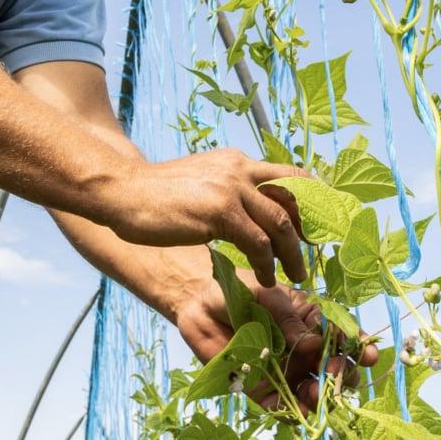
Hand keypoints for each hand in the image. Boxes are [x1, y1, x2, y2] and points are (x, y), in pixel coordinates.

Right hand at [97, 149, 310, 283]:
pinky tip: (265, 278)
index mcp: (236, 161)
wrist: (122, 191)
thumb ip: (227, 189)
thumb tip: (250, 209)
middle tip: (315, 251)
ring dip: (293, 253)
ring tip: (297, 274)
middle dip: (310, 227)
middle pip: (295, 196)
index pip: (289, 175)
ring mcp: (231, 188)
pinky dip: (267, 264)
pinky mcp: (220, 212)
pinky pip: (258, 243)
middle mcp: (239, 169)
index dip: (311, 199)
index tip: (317, 224)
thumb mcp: (201, 182)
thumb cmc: (157, 195)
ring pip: (280, 223)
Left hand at [167, 266, 377, 412]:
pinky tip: (295, 412)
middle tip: (333, 373)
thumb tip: (312, 344)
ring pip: (313, 392)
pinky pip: (282, 407)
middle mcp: (304, 350)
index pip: (343, 337)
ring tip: (312, 394)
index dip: (359, 347)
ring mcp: (285, 371)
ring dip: (320, 398)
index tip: (368, 355)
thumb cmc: (236, 290)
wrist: (198, 304)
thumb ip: (289, 318)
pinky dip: (291, 413)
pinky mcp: (262, 389)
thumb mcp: (266, 294)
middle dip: (341, 375)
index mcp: (312, 323)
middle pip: (335, 369)